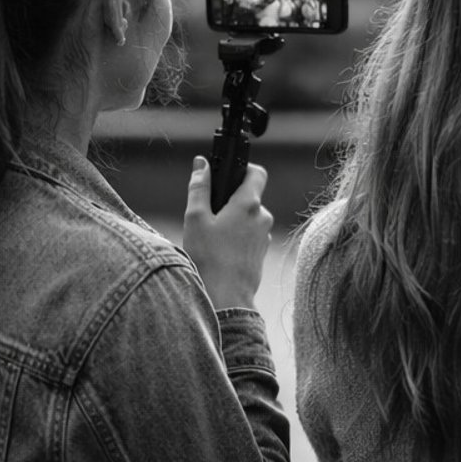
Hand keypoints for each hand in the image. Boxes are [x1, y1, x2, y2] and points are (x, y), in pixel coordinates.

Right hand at [182, 156, 274, 311]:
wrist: (225, 297)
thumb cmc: (209, 258)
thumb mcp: (195, 218)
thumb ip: (199, 187)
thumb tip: (201, 164)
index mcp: (249, 204)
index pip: (257, 172)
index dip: (242, 169)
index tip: (226, 176)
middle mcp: (262, 217)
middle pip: (249, 197)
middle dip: (229, 201)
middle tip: (208, 215)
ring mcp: (264, 236)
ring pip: (248, 218)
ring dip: (232, 221)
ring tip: (211, 237)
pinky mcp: (261, 251)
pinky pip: (250, 235)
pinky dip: (236, 237)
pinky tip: (220, 251)